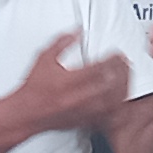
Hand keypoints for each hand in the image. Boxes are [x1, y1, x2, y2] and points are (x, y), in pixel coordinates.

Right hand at [15, 30, 134, 134]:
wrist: (26, 113)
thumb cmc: (33, 89)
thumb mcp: (44, 58)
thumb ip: (62, 42)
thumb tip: (77, 31)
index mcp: (70, 81)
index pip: (99, 68)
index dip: (112, 60)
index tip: (116, 54)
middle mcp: (78, 98)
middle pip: (110, 84)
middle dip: (121, 72)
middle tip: (125, 63)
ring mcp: (83, 112)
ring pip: (112, 101)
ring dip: (122, 88)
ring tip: (126, 77)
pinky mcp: (85, 121)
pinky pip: (107, 116)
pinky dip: (116, 105)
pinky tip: (119, 97)